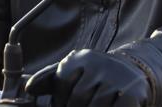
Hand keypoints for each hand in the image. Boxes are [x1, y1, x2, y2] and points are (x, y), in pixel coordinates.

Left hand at [24, 50, 150, 106]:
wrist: (132, 72)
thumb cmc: (94, 76)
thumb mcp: (73, 73)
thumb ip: (49, 80)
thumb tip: (28, 89)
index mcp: (79, 58)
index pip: (61, 85)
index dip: (61, 101)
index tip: (64, 103)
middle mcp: (98, 63)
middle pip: (77, 99)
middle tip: (80, 105)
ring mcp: (117, 77)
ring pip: (95, 106)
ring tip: (92, 105)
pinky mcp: (133, 92)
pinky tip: (108, 106)